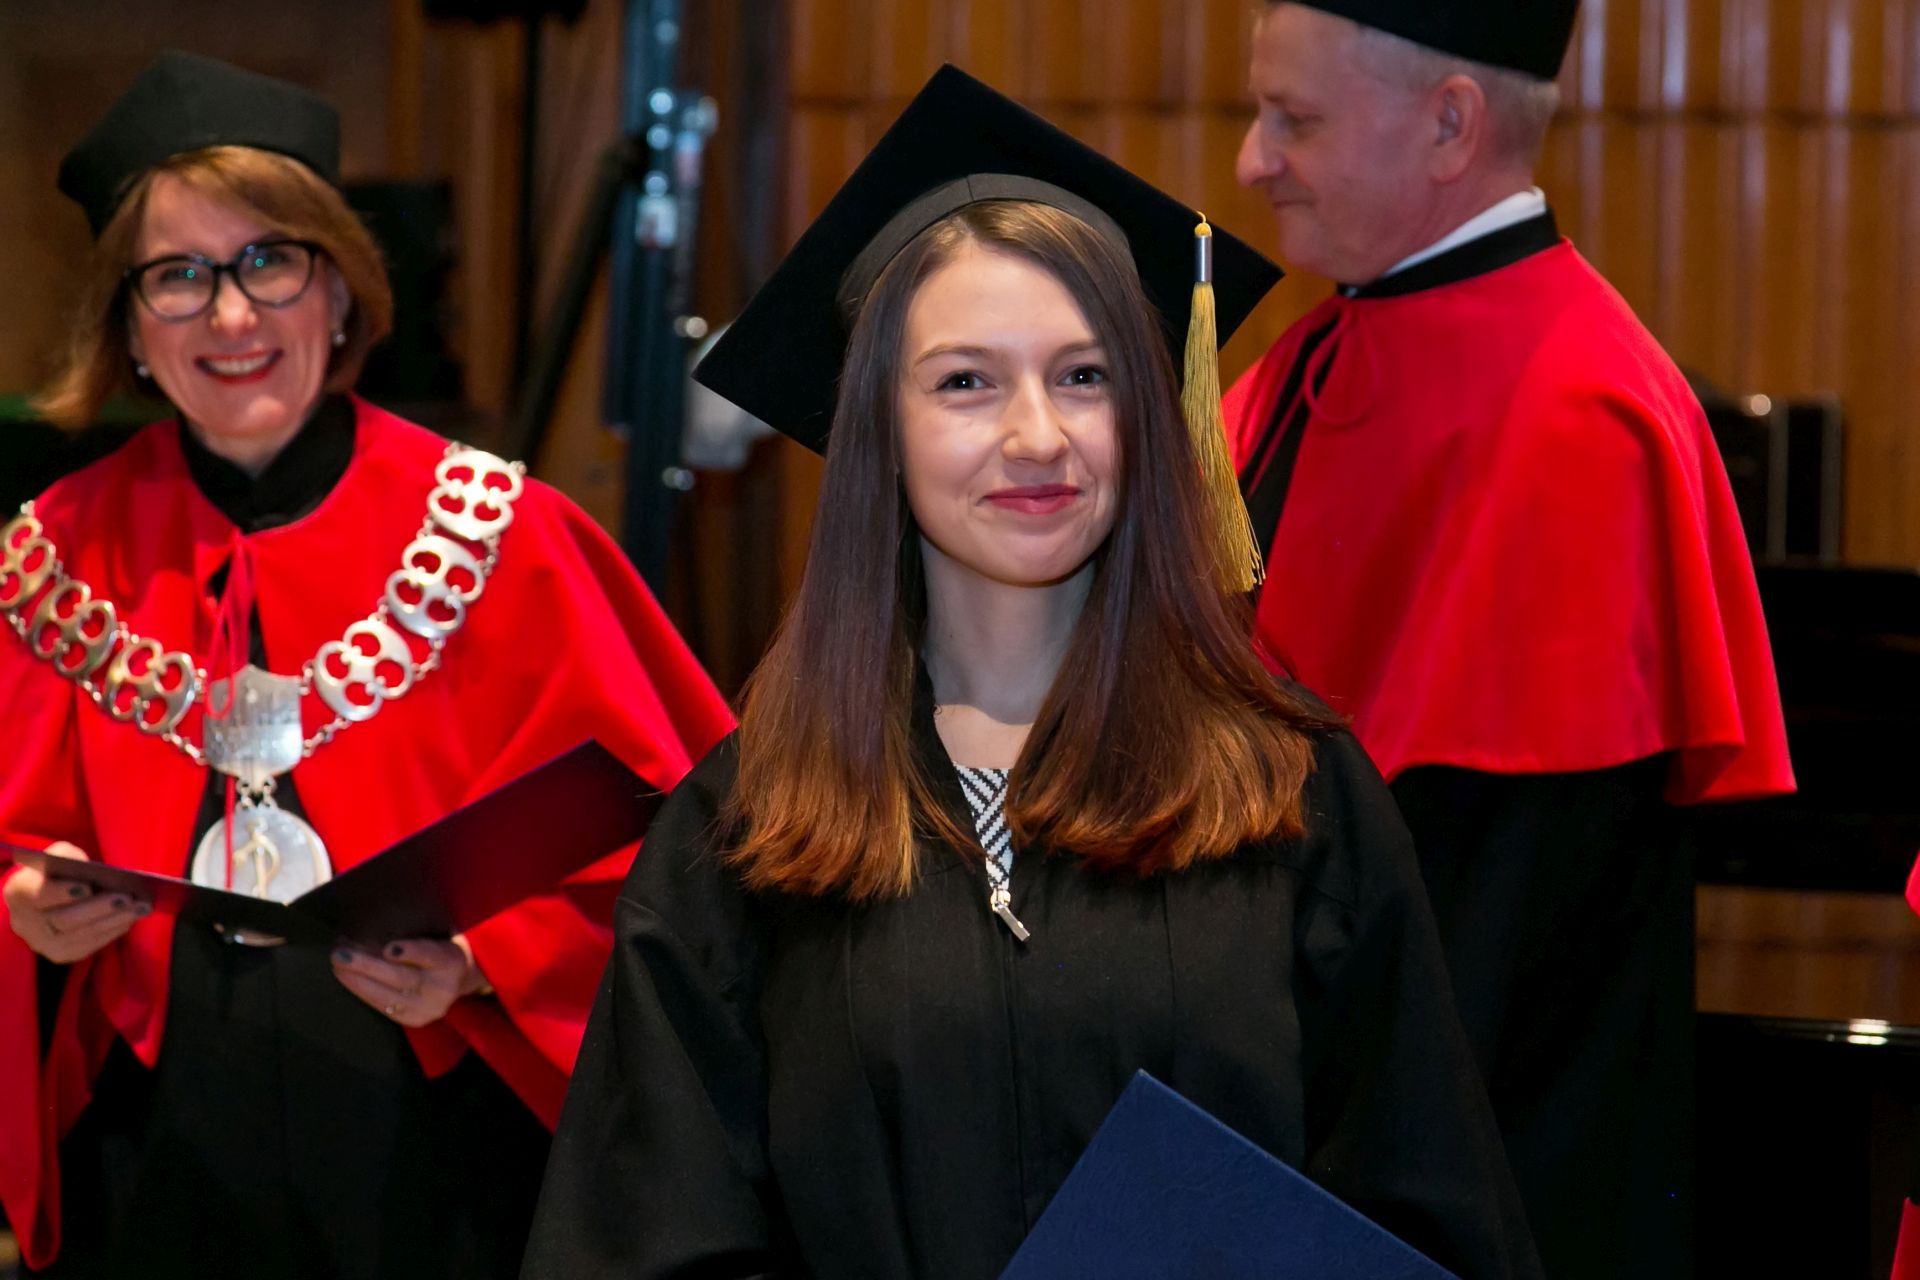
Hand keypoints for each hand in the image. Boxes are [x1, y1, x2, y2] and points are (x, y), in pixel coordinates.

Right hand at [2, 841, 147, 963]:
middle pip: (64, 919)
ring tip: (140, 908)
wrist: (47, 900)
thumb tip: (97, 873)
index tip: (86, 887)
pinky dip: (113, 931)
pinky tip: (131, 918)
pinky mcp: (62, 954)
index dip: (61, 892)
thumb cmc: (57, 873)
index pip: (37, 895)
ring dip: (114, 921)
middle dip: (99, 908)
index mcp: (20, 892)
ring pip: (81, 935)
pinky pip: (90, 946)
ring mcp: (43, 943)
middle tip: (127, 898)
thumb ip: (70, 858)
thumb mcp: (59, 856)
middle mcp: (26, 923)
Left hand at [330, 933, 489, 1026]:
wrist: (458, 979)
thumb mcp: (436, 936)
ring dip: (357, 981)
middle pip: (402, 977)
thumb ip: (413, 935)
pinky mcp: (414, 1020)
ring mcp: (428, 1008)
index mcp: (452, 961)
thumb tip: (367, 930)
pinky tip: (347, 979)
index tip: (389, 948)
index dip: (410, 952)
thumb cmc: (439, 948)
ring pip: (388, 996)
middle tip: (341, 954)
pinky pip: (383, 1007)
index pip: (431, 955)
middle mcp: (443, 989)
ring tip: (337, 966)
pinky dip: (362, 991)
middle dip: (367, 966)